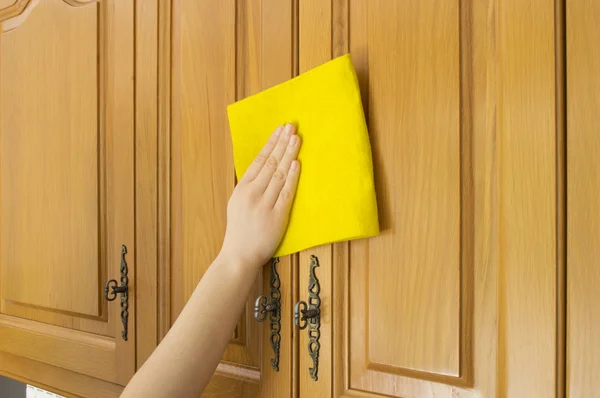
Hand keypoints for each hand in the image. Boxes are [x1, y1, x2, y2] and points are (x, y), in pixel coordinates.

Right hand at [219, 124, 300, 268]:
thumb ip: (249, 187)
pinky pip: (286, 193)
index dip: (271, 143)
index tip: (280, 129)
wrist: (239, 256)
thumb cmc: (240, 231)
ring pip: (279, 174)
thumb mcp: (237, 203)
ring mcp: (264, 204)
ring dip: (289, 154)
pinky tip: (297, 164)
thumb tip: (264, 167)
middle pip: (270, 163)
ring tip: (297, 138)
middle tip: (292, 126)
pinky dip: (292, 177)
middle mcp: (252, 193)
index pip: (259, 160)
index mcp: (242, 188)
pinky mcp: (277, 216)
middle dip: (282, 143)